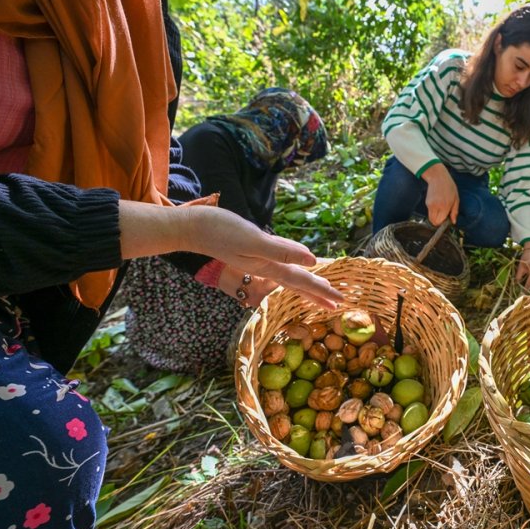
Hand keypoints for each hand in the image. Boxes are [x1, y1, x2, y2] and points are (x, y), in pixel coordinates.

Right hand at [119, 201, 343, 309]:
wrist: (191, 226)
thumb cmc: (220, 231)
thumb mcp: (254, 241)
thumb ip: (282, 251)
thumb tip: (313, 261)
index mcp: (268, 267)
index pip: (301, 281)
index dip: (321, 290)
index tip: (339, 302)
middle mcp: (264, 266)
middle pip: (296, 282)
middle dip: (316, 292)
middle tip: (336, 302)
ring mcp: (256, 259)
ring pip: (287, 274)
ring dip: (304, 282)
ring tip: (319, 287)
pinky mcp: (250, 249)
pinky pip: (277, 262)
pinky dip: (289, 266)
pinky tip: (292, 263)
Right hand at [421, 164, 458, 225]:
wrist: (438, 177)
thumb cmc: (449, 186)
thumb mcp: (456, 198)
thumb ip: (455, 211)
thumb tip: (453, 222)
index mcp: (445, 206)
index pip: (440, 221)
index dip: (443, 222)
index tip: (447, 219)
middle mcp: (436, 206)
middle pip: (434, 222)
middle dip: (439, 221)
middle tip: (444, 215)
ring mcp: (430, 204)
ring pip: (431, 218)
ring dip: (436, 217)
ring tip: (441, 208)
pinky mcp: (427, 203)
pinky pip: (430, 212)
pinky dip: (433, 211)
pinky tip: (438, 204)